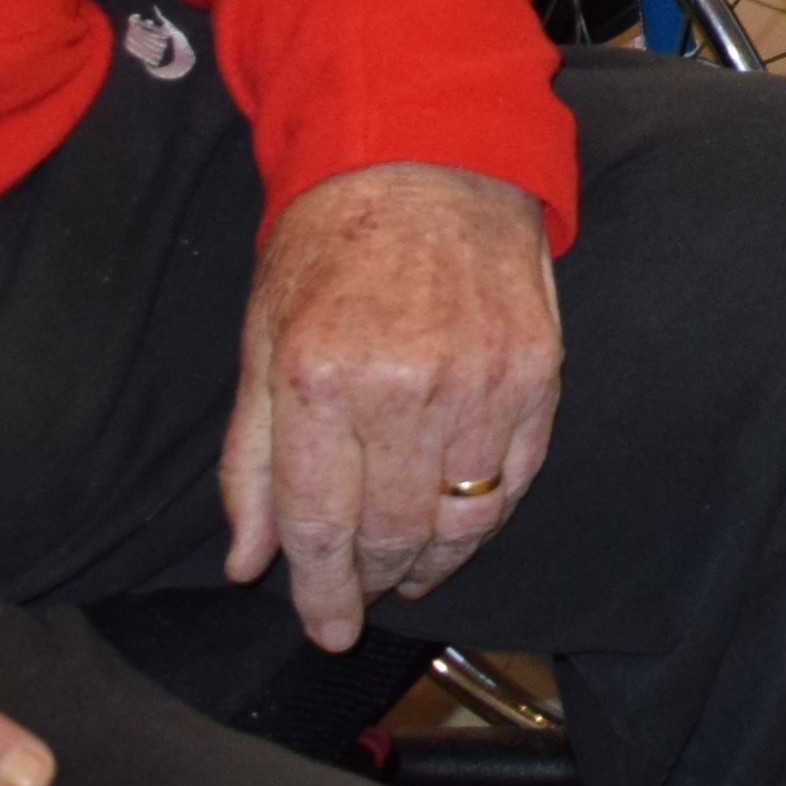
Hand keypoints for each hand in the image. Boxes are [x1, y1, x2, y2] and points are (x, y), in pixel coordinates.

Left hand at [223, 162, 558, 652]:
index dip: (321, 595)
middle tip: (363, 594)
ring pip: (461, 520)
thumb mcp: (259, 345)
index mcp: (319, 381)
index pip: (321, 529)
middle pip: (392, 534)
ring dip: (433, 561)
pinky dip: (488, 517)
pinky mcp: (536, 369)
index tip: (326, 629)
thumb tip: (249, 565)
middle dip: (373, 580)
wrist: (426, 156)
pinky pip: (516, 478)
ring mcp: (480, 380)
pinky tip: (461, 523)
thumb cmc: (330, 250)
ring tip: (411, 569)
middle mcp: (403, 388)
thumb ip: (251, 463)